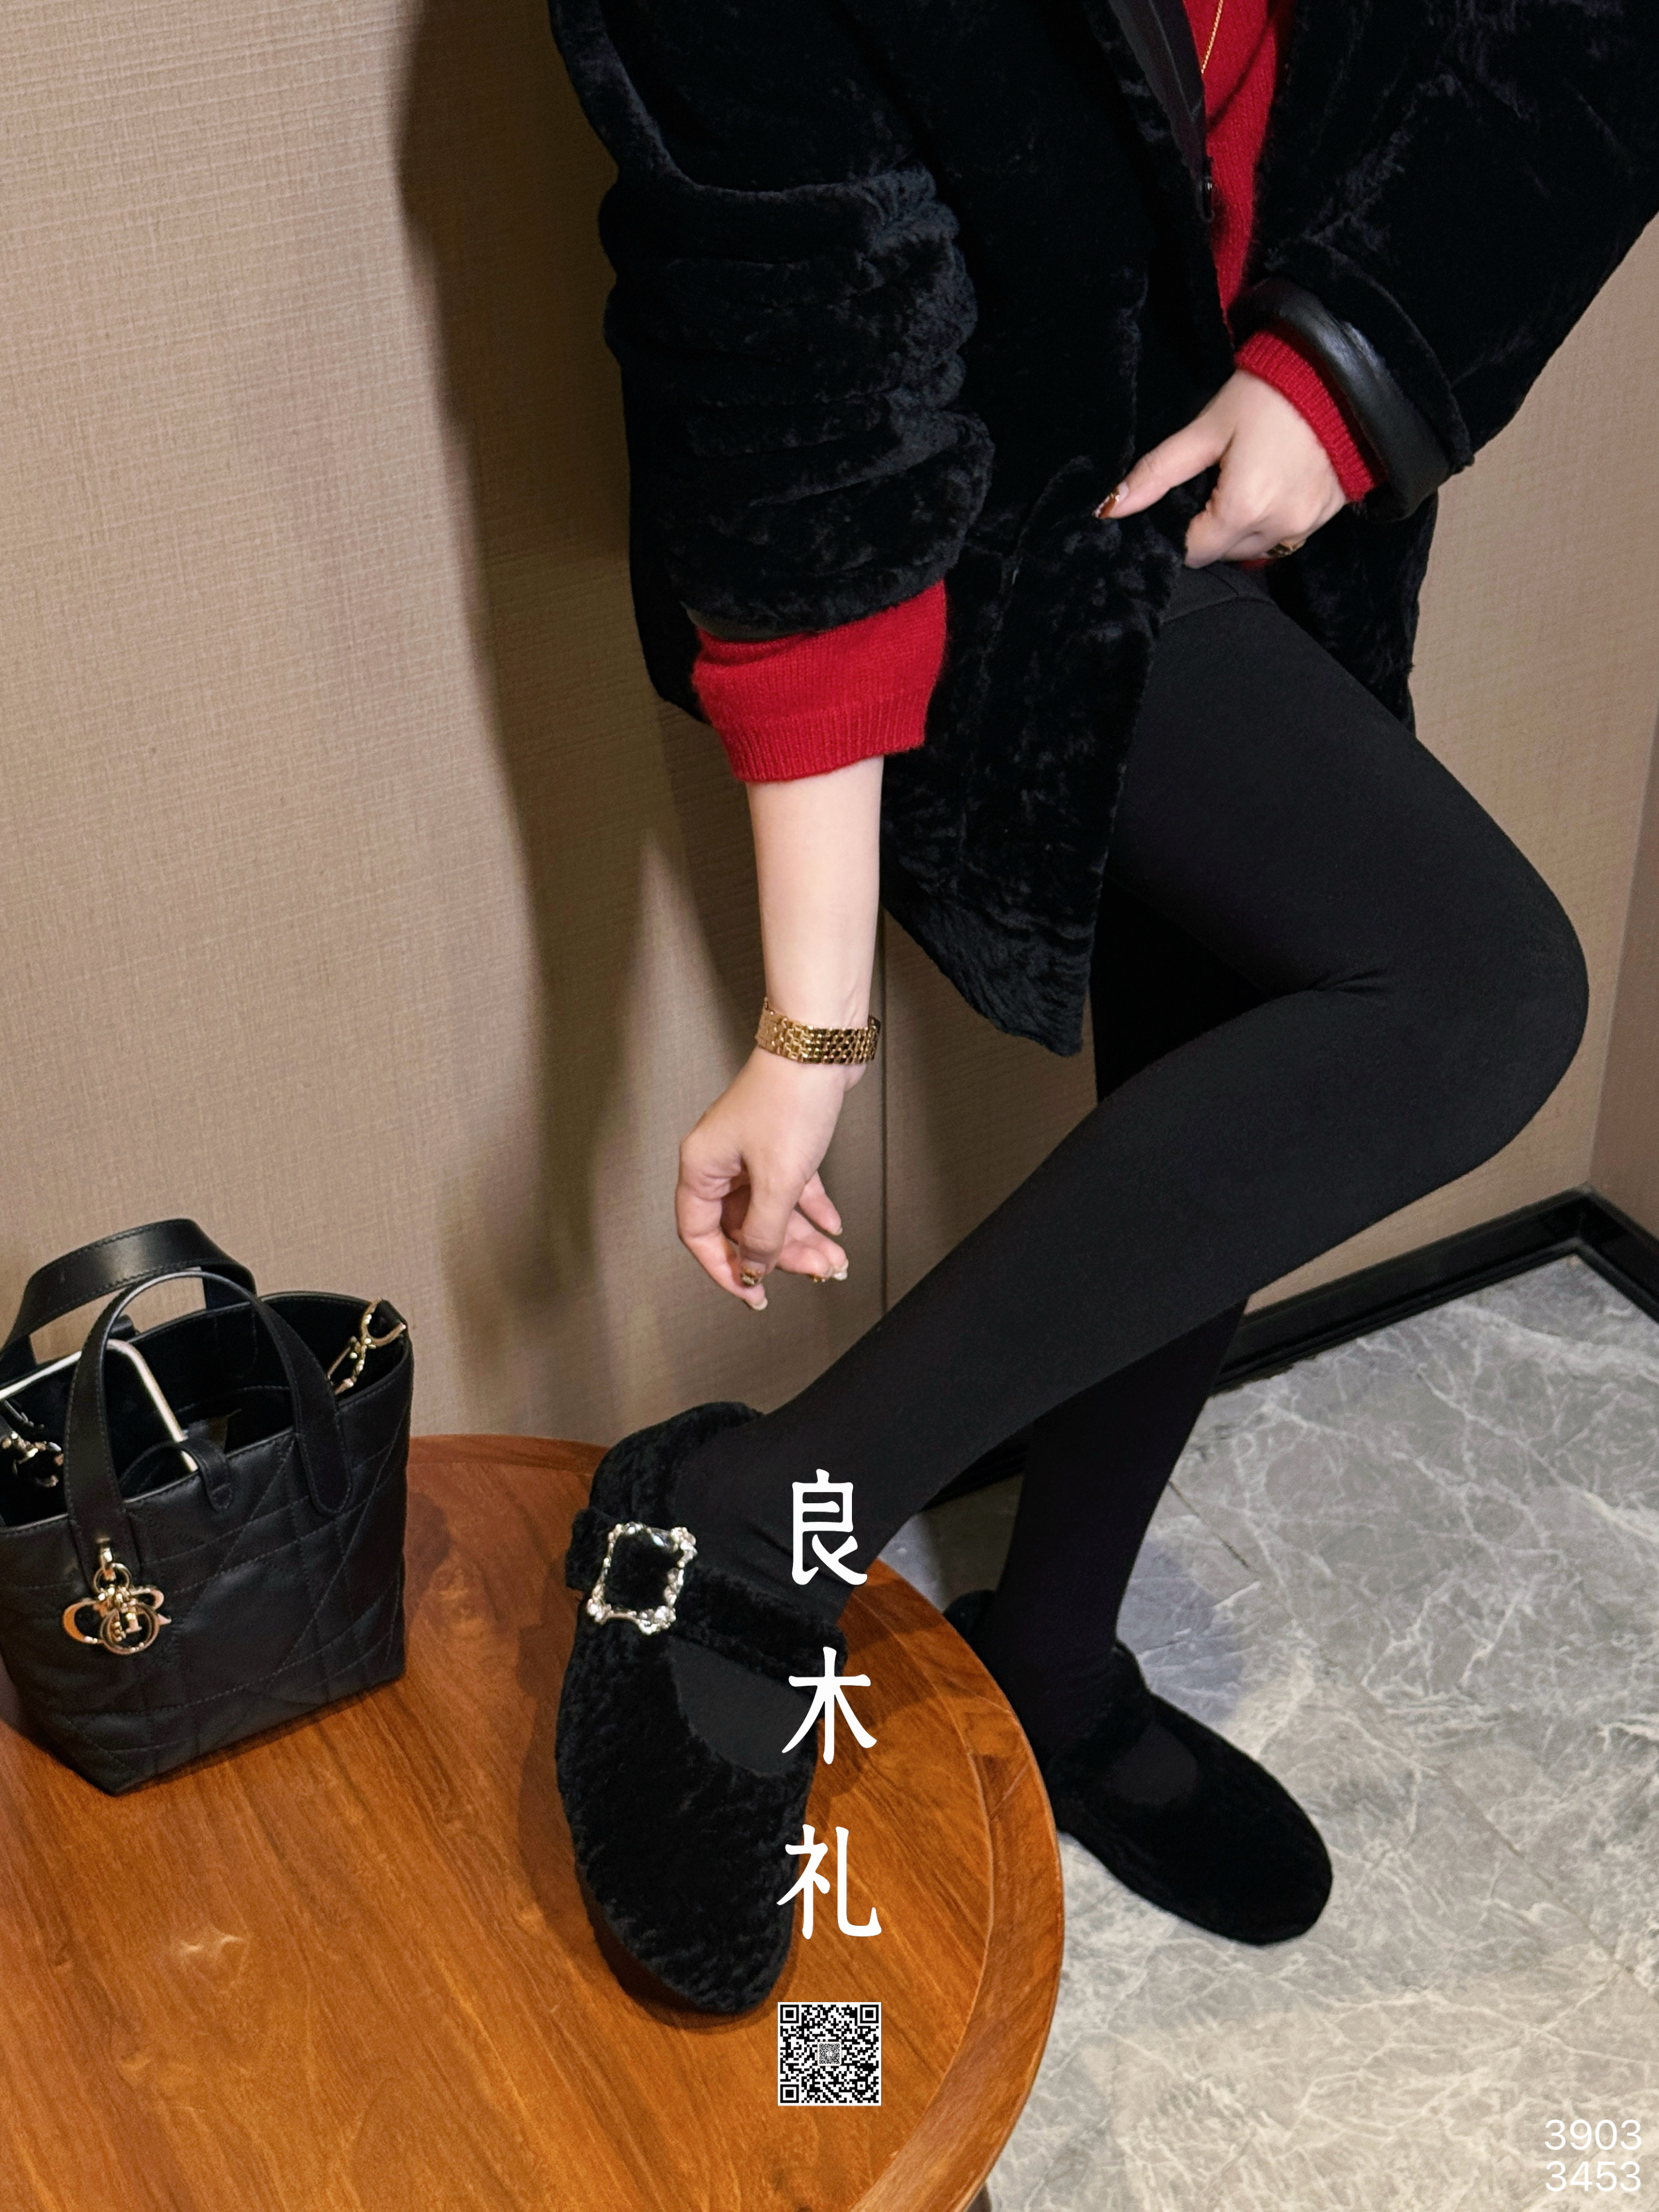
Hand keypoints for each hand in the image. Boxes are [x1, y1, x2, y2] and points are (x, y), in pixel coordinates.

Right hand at [676, 1047, 862, 1307]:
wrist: (822, 1044)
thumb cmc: (790, 1095)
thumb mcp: (777, 1180)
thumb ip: (763, 1231)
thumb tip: (754, 1267)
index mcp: (702, 1165)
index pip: (699, 1233)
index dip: (724, 1268)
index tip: (752, 1292)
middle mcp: (722, 1159)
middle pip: (741, 1225)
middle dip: (779, 1254)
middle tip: (812, 1275)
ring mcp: (752, 1150)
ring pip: (771, 1209)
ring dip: (802, 1237)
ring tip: (833, 1259)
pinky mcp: (782, 1141)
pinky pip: (792, 1188)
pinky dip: (813, 1208)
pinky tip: (833, 1226)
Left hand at [1101, 368, 1347, 565]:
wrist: (1336, 374)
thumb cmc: (1269, 395)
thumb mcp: (1206, 429)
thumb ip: (1158, 473)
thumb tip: (1109, 508)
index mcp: (1243, 509)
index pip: (1193, 552)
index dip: (1179, 531)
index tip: (1181, 501)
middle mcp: (1277, 528)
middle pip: (1222, 553)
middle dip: (1208, 529)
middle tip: (1213, 482)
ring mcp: (1305, 526)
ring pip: (1253, 549)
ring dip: (1239, 528)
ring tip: (1243, 480)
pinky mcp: (1325, 518)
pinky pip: (1284, 537)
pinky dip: (1269, 521)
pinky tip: (1270, 484)